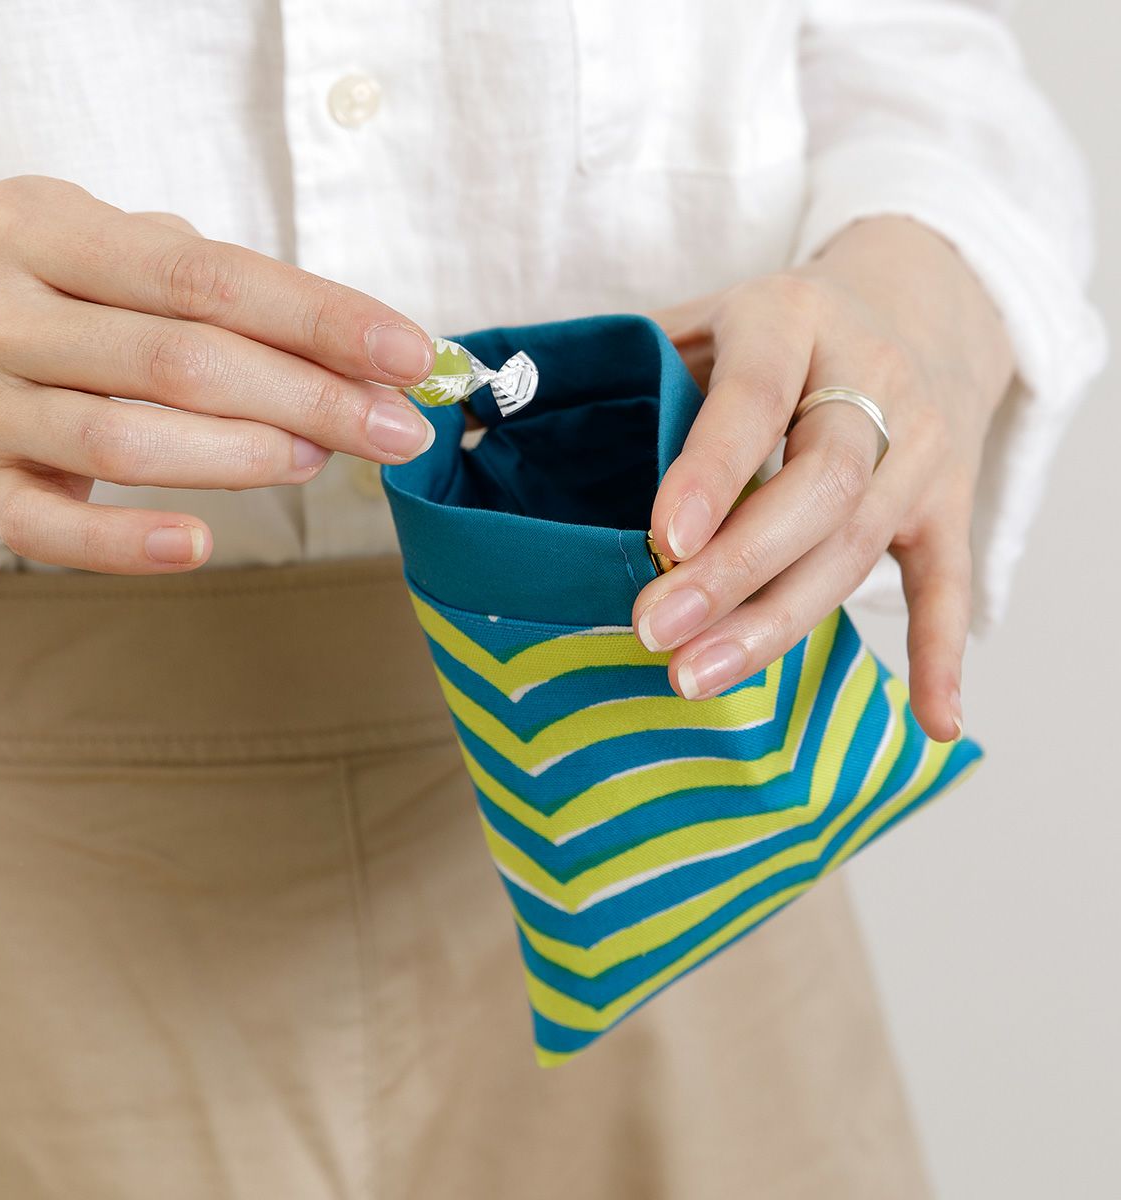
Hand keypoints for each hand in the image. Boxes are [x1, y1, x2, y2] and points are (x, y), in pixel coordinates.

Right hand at [0, 176, 436, 572]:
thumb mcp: (116, 257)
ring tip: (317, 460)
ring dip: (244, 457)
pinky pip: (51, 532)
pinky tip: (199, 546)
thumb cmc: (56, 302)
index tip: (409, 356)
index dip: (321, 319)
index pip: (208, 275)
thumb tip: (364, 360)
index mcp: (42, 225)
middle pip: (181, 361)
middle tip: (394, 431)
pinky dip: (127, 545)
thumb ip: (225, 293)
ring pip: (126, 440)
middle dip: (311, 398)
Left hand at [633, 216, 1015, 742]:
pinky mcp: (951, 502)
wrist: (920, 302)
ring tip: (699, 676)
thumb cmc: (783, 329)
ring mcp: (924, 447)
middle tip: (656, 631)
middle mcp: (874, 380)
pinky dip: (941, 655)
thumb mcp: (710, 317)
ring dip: (783, 621)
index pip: (753, 397)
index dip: (710, 470)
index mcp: (794, 320)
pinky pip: (951, 582)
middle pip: (819, 485)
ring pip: (860, 545)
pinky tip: (933, 724)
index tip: (661, 540)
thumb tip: (494, 407)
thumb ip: (636, 364)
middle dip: (736, 568)